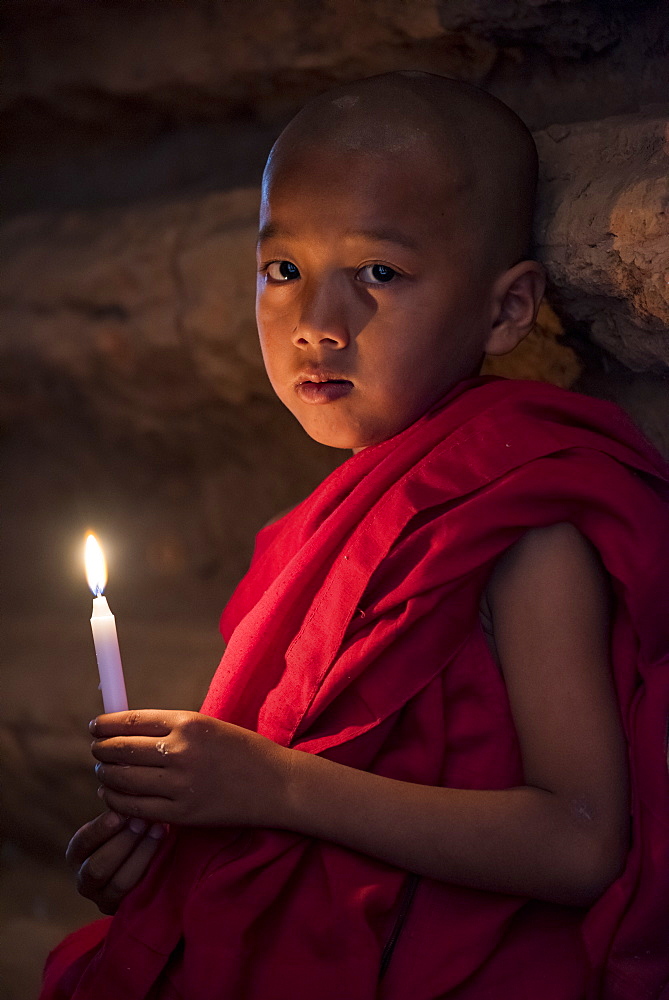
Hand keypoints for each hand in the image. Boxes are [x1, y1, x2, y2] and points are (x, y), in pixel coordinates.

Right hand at [66, 810, 165, 913]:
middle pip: (97, 867)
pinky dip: (150, 867)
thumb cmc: (128, 831)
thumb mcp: (117, 822)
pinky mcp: (124, 909)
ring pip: (119, 882)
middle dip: (122, 842)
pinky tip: (163, 845)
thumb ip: (118, 810)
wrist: (146, 867)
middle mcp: (85, 880)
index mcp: (77, 855)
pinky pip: (136, 892)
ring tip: (158, 829)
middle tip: (143, 820)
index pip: (82, 843)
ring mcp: (103, 898)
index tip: (120, 812)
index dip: (100, 829)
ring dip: (140, 853)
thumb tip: (121, 785)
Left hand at [90, 710, 290, 827]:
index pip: (130, 720)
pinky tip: (115, 796)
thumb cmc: (241, 751)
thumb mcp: (207, 727)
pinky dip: (117, 801)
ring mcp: (179, 784)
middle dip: (101, 751)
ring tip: (103, 774)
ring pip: (122, 780)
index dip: (105, 724)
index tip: (94, 727)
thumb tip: (126, 730)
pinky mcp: (181, 813)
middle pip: (120, 749)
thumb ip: (169, 727)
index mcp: (187, 723)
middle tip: (96, 752)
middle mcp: (180, 751)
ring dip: (105, 776)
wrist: (275, 784)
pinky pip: (134, 807)